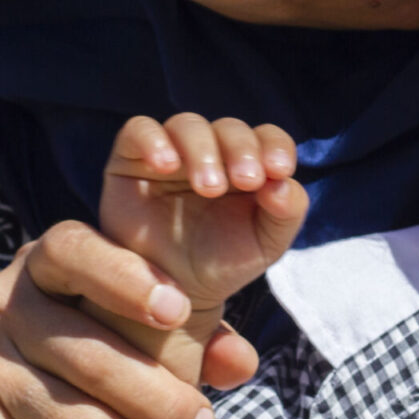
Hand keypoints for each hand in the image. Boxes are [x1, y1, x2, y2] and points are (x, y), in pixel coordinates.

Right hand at [99, 114, 307, 352]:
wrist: (172, 294)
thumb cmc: (223, 262)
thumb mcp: (266, 243)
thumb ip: (287, 212)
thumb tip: (283, 183)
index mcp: (249, 163)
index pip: (267, 137)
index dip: (275, 145)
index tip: (279, 170)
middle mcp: (212, 150)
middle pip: (229, 128)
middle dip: (241, 149)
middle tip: (246, 180)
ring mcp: (172, 150)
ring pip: (187, 124)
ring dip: (202, 150)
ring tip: (209, 187)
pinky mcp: (131, 157)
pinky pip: (139, 130)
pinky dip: (153, 139)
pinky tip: (165, 165)